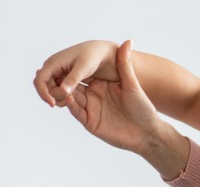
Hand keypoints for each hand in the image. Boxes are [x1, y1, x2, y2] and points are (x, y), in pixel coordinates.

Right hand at [34, 40, 119, 106]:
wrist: (103, 52)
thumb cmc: (93, 56)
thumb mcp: (84, 68)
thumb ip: (73, 79)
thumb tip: (63, 91)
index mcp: (54, 63)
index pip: (39, 80)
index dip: (43, 93)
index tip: (52, 104)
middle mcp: (53, 68)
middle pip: (45, 88)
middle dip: (55, 96)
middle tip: (69, 100)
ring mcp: (59, 73)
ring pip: (52, 90)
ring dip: (59, 97)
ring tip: (71, 100)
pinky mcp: (66, 78)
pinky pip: (60, 89)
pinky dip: (65, 95)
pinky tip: (74, 98)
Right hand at [60, 40, 188, 177]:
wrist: (148, 133)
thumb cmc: (144, 109)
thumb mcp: (132, 85)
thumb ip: (125, 64)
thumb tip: (128, 40)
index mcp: (100, 85)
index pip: (78, 76)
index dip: (68, 70)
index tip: (60, 62)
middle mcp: (93, 97)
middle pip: (69, 87)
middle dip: (59, 81)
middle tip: (51, 74)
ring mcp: (91, 110)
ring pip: (70, 99)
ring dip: (62, 92)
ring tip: (58, 85)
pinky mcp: (90, 122)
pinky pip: (76, 112)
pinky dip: (71, 105)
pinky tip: (67, 97)